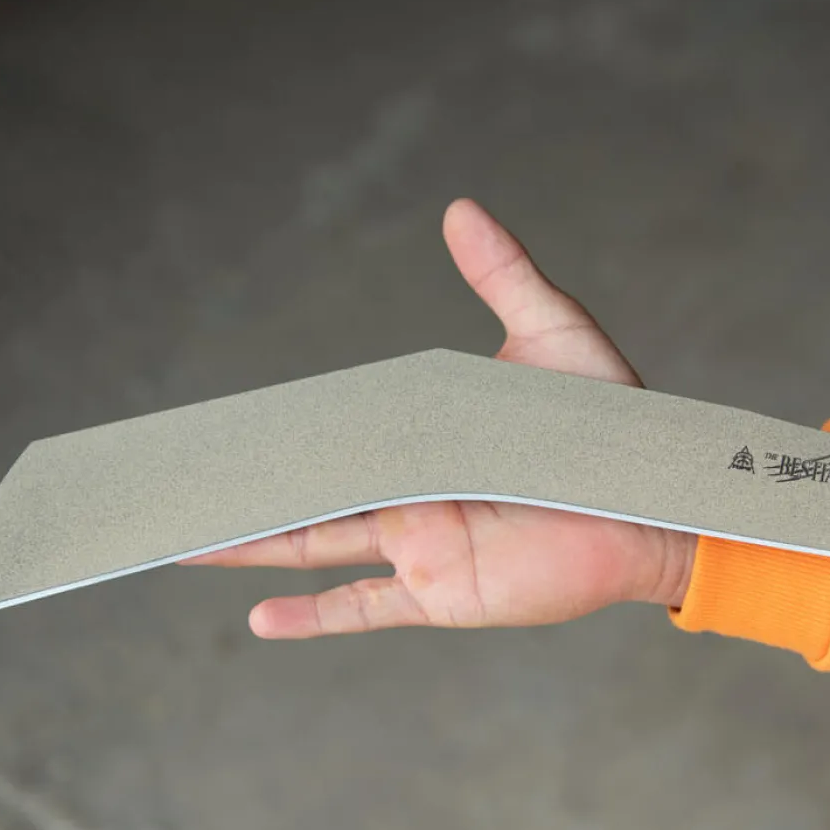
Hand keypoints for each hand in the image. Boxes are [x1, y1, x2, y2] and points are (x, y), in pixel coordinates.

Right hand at [182, 198, 696, 637]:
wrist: (655, 505)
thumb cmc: (609, 423)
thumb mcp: (553, 335)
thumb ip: (506, 277)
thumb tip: (460, 207)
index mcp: (422, 436)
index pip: (335, 429)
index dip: (278, 425)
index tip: (220, 420)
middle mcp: (410, 493)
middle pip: (307, 490)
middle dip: (244, 485)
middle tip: (174, 479)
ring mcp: (421, 546)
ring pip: (317, 545)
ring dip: (252, 545)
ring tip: (181, 542)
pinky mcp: (445, 592)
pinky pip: (368, 609)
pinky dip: (317, 618)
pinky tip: (259, 622)